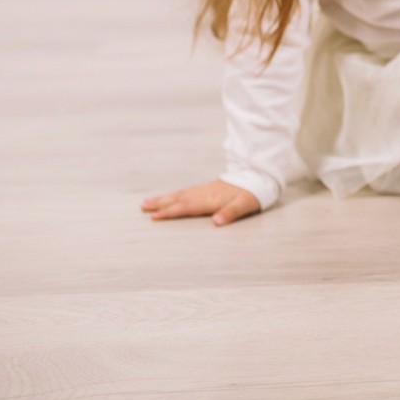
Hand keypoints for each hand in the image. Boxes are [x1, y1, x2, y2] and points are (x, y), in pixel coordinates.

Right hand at [141, 180, 260, 225]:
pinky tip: (169, 197)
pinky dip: (174, 195)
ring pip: (180, 194)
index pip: (186, 207)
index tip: (154, 216)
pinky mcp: (206, 189)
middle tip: (142, 207)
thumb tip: (216, 221)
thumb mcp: (245, 205)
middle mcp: (204, 194)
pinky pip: (185, 192)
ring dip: (164, 198)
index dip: (170, 212)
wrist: (257, 177)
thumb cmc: (251, 194)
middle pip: (178, 199)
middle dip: (160, 204)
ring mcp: (204, 190)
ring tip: (147, 202)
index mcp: (210, 200)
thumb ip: (231, 213)